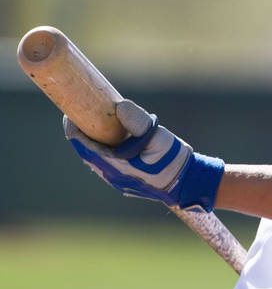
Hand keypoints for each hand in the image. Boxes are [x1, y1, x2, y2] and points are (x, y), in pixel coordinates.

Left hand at [64, 99, 224, 212]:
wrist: (186, 183)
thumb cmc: (172, 160)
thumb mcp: (157, 137)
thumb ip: (137, 121)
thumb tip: (120, 105)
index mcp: (115, 166)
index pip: (84, 148)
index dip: (74, 130)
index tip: (69, 114)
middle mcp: (112, 176)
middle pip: (86, 154)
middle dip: (80, 135)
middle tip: (79, 114)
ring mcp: (118, 181)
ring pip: (95, 160)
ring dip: (91, 143)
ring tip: (92, 124)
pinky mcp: (125, 181)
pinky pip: (106, 165)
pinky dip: (102, 150)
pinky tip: (109, 139)